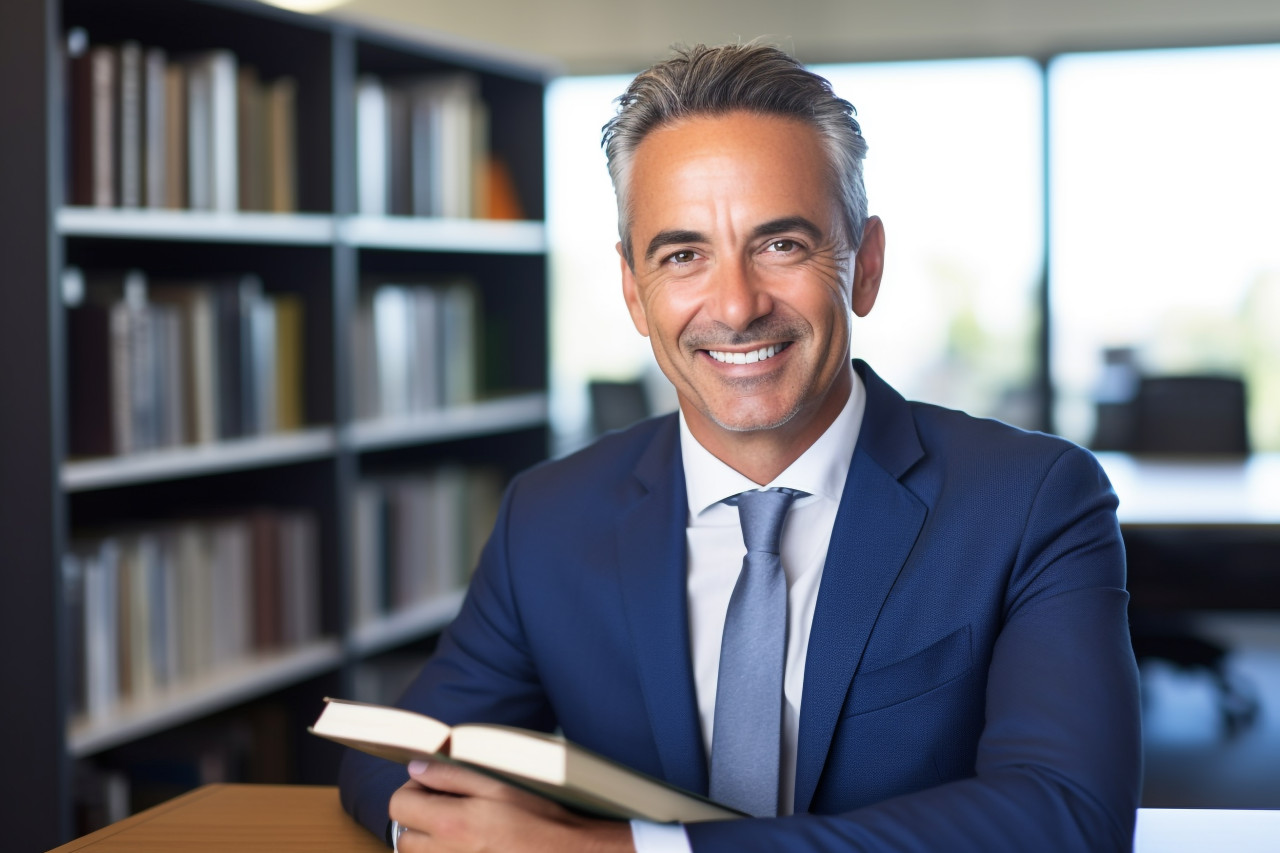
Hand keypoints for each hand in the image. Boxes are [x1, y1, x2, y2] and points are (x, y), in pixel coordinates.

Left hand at [389, 760, 635, 852]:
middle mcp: (446, 852)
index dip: (413, 789)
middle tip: (445, 806)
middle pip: (402, 836)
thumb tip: (417, 769)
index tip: (433, 786)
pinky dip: (444, 852)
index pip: (398, 805)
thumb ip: (452, 775)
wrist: (564, 851)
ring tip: (458, 827)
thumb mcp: (497, 784)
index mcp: (452, 823)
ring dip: (428, 840)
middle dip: (416, 818)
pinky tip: (470, 843)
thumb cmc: (537, 817)